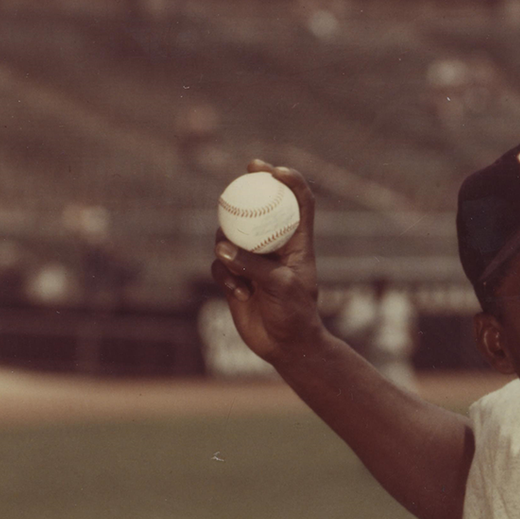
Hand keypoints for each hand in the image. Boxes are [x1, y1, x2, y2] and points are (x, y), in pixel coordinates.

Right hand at [210, 161, 323, 366]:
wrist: (286, 347)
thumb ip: (252, 264)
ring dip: (230, 246)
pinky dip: (226, 276)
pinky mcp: (236, 277)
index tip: (275, 171)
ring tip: (239, 269)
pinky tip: (240, 294)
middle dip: (249, 188)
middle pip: (259, 209)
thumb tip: (222, 245)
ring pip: (230, 234)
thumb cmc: (294, 315)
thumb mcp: (279, 286)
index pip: (299, 203)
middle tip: (244, 173)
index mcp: (297, 243)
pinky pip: (220, 265)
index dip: (290, 182)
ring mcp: (253, 260)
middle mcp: (274, 247)